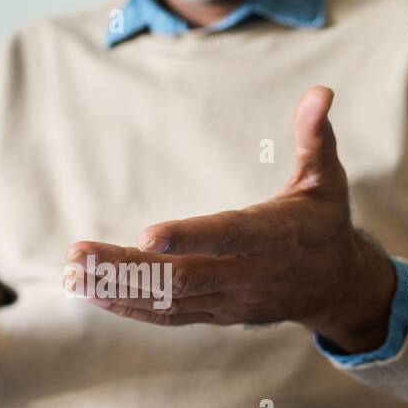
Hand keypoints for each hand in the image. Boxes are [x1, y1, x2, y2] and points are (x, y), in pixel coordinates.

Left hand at [64, 86, 396, 352]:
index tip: (145, 235)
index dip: (188, 238)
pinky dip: (127, 306)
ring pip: (166, 300)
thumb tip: (320, 92)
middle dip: (126, 267)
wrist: (335, 286)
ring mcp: (227, 301)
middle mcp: (246, 275)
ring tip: (71, 273)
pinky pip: (165, 316)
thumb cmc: (323, 223)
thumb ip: (316, 136)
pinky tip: (91, 292)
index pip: (226, 237)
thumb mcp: (326, 178)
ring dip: (115, 287)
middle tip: (79, 254)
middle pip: (181, 276)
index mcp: (270, 236)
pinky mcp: (214, 315)